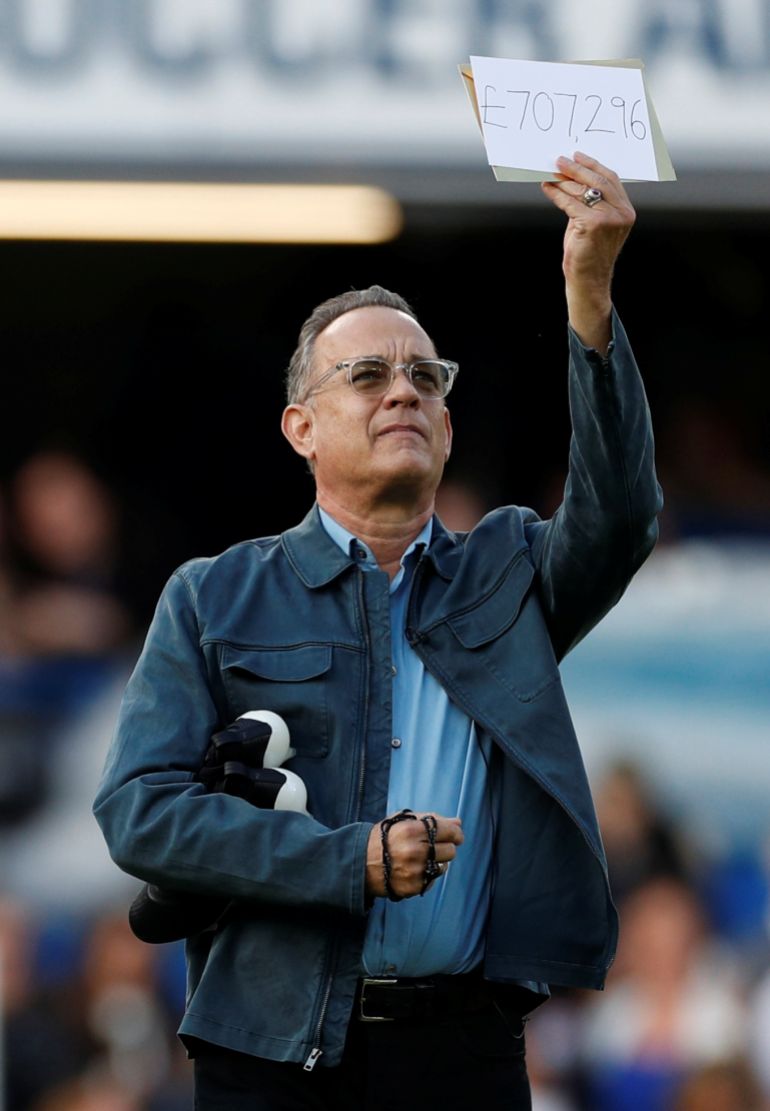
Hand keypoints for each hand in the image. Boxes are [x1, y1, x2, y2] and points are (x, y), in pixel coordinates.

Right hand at [365, 811, 463, 899]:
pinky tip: (414, 869)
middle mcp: (415, 851)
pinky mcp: (414, 887)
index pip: (450, 832)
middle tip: (433, 847)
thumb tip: (458, 822)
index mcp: (412, 830)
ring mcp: (415, 871)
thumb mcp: (403, 820)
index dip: (456, 834)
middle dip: (445, 847)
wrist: (361, 863)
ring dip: (437, 862)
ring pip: (444, 867)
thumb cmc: (384, 838)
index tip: (455, 836)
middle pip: (450, 851)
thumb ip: (431, 818)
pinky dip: (428, 874)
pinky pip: (433, 880)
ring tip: (420, 858)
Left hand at [541, 152, 635, 351]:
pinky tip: (547, 188)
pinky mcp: (594, 224)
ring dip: (564, 181)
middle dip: (577, 169)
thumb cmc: (589, 254)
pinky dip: (557, 194)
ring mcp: (610, 219)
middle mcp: (622, 213)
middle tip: (560, 161)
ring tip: (551, 174)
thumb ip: (591, 202)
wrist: (588, 281)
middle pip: (598, 181)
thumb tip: (570, 178)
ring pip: (583, 191)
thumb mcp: (595, 224)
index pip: (611, 179)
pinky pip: (571, 203)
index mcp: (626, 210)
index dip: (593, 166)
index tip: (577, 156)